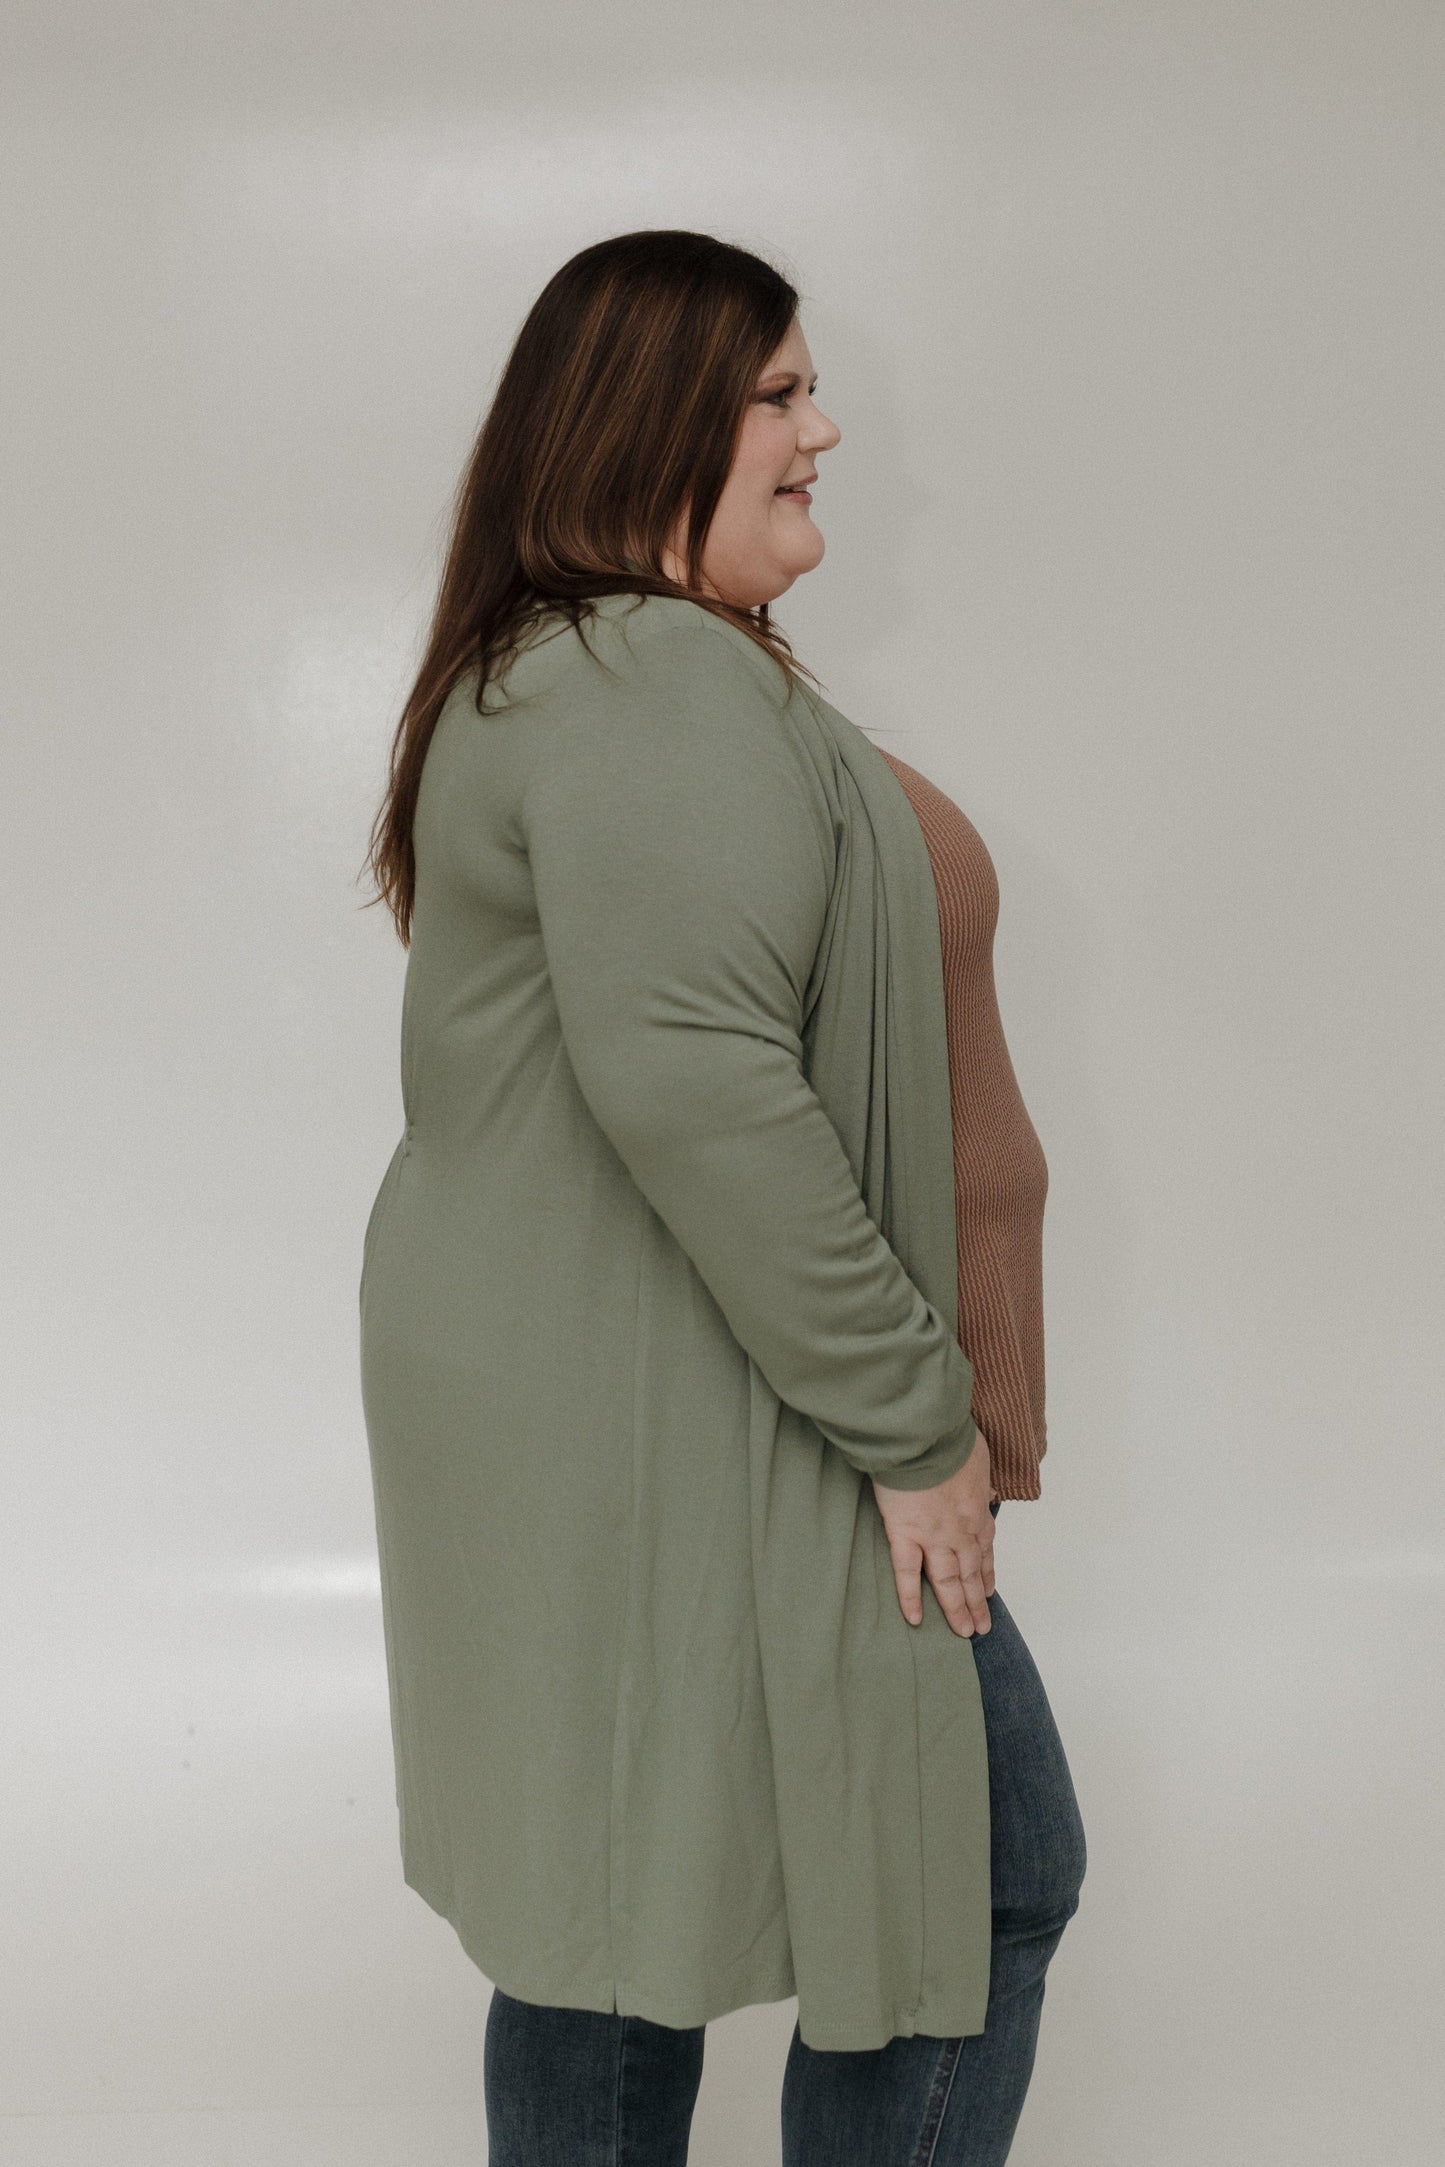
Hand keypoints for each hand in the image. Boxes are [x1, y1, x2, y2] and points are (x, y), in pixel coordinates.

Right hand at [871, 1430, 995, 1636]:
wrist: (925, 1436)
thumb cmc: (950, 1441)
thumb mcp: (980, 1459)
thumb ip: (982, 1481)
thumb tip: (988, 1490)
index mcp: (978, 1512)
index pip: (986, 1551)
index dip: (988, 1575)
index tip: (990, 1593)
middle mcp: (961, 1531)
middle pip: (971, 1574)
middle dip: (977, 1602)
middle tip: (980, 1628)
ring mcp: (934, 1536)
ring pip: (947, 1581)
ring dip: (956, 1608)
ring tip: (962, 1632)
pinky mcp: (905, 1533)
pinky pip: (907, 1572)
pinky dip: (911, 1597)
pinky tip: (915, 1619)